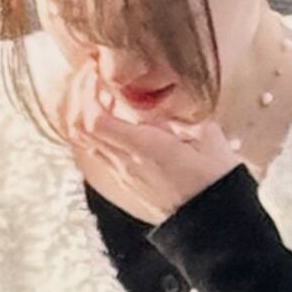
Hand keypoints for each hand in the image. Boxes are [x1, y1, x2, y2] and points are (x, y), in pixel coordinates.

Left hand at [51, 45, 242, 225]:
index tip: (94, 69)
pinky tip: (115, 116)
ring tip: (101, 92)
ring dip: (84, 112)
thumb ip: (177, 113)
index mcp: (142, 148)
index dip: (85, 91)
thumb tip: (156, 100)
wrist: (213, 222)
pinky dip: (95, 128)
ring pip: (84, 140)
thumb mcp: (205, 135)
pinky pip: (97, 150)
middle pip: (77, 128)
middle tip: (91, 75)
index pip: (93, 119)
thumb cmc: (214, 179)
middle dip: (78, 96)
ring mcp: (121, 174)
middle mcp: (124, 163)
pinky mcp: (125, 181)